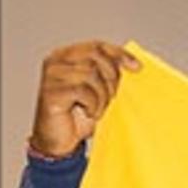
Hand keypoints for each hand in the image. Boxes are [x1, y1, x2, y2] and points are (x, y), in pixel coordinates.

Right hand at [30, 40, 138, 158]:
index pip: (97, 46)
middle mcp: (57, 62)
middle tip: (111, 98)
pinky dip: (93, 105)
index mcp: (67, 56)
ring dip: (102, 96)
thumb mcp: (100, 92)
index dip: (119, 54)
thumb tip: (133, 67)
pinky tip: (90, 113)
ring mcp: (52, 75)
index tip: (136, 67)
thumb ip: (108, 76)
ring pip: (90, 74)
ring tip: (97, 109)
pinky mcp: (51, 92)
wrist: (61, 142)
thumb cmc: (78, 117)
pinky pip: (82, 91)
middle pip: (95, 57)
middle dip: (111, 79)